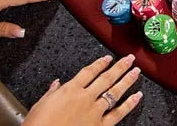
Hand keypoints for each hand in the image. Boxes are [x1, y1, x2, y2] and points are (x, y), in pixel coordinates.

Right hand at [23, 54, 142, 125]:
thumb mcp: (39, 106)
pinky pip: (118, 112)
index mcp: (70, 90)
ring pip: (115, 91)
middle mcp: (85, 97)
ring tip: (137, 71)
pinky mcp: (100, 125)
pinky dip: (130, 104)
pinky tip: (137, 96)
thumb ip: (51, 93)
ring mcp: (95, 111)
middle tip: (130, 58)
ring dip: (127, 80)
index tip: (108, 58)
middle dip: (120, 66)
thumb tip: (56, 84)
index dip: (100, 63)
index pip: (89, 71)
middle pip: (106, 77)